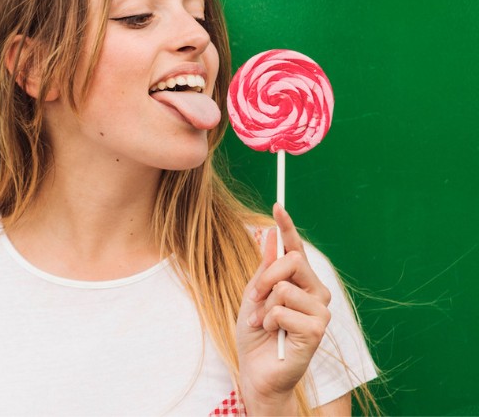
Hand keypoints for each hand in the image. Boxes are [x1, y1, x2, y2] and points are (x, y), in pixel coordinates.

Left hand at [235, 204, 332, 414]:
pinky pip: (282, 309)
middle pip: (292, 261)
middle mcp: (316, 292)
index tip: (277, 205)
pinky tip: (273, 334)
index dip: (288, 226)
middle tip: (254, 298)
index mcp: (301, 281)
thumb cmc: (257, 334)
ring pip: (284, 286)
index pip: (296, 248)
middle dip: (265, 277)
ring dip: (264, 305)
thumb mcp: (255, 295)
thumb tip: (269, 235)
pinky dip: (269, 321)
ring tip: (264, 323)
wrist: (256, 369)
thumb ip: (265, 268)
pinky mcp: (317, 329)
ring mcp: (320, 310)